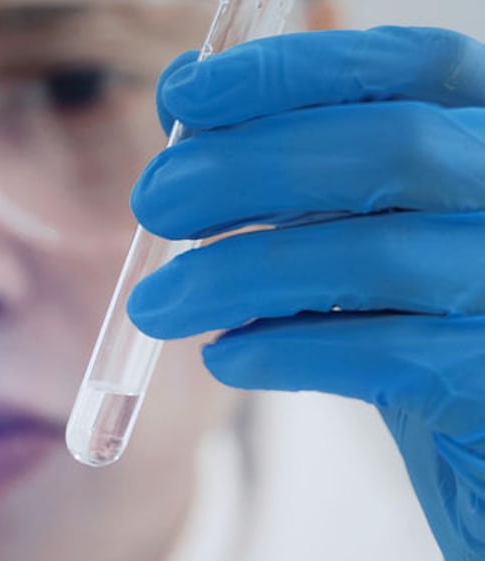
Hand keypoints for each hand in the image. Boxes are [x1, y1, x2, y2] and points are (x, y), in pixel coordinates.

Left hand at [127, 26, 484, 560]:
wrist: (479, 450)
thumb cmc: (407, 315)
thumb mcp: (353, 223)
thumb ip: (287, 162)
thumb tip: (183, 96)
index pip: (409, 66)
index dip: (294, 70)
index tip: (186, 96)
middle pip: (388, 148)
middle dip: (245, 168)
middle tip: (152, 203)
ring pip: (372, 257)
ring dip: (234, 275)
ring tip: (155, 305)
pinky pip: (384, 356)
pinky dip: (284, 350)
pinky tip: (223, 356)